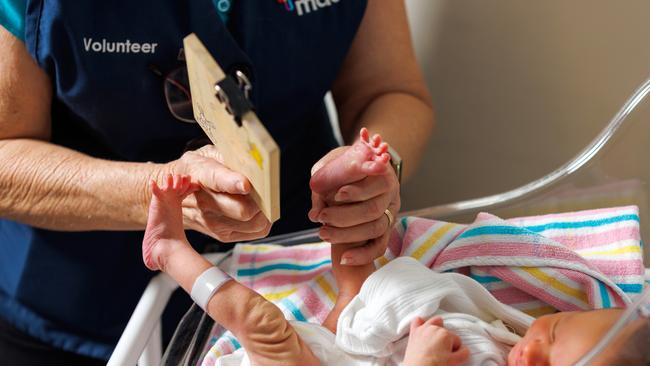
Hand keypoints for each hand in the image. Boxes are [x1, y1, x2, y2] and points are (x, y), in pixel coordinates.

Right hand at [169, 145, 271, 241]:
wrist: (172, 196)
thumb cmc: (196, 171)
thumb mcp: (206, 154)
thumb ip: (228, 156)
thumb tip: (252, 161)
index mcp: (200, 174)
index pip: (216, 180)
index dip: (233, 182)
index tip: (246, 184)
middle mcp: (206, 203)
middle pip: (243, 209)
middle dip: (261, 199)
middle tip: (266, 189)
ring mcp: (214, 223)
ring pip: (254, 222)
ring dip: (264, 211)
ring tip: (263, 199)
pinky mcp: (223, 235)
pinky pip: (256, 231)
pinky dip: (263, 220)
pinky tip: (258, 210)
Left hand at [309, 146, 399, 264]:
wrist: (360, 166)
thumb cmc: (343, 164)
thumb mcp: (331, 164)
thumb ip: (323, 183)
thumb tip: (315, 214)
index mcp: (380, 171)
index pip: (374, 183)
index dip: (357, 191)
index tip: (338, 194)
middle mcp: (390, 192)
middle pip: (373, 209)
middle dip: (344, 217)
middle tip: (322, 217)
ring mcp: (390, 212)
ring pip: (376, 228)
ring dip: (348, 234)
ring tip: (324, 233)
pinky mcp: (386, 228)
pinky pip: (380, 245)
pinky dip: (363, 255)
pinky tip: (344, 259)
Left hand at [404, 317, 469, 365]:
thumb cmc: (435, 365)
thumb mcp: (454, 361)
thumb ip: (463, 353)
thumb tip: (465, 350)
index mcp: (446, 334)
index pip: (457, 339)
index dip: (456, 348)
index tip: (452, 354)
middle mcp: (434, 328)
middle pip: (446, 332)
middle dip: (447, 340)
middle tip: (445, 351)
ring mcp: (423, 329)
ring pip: (434, 322)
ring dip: (437, 328)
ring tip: (437, 339)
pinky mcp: (414, 333)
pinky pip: (417, 321)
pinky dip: (421, 323)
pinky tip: (423, 327)